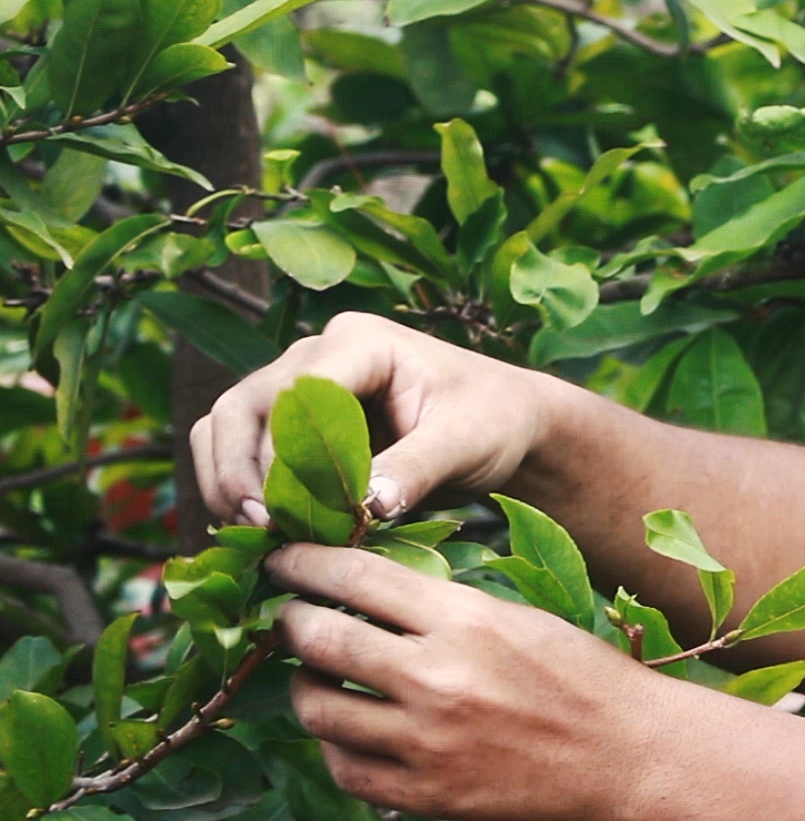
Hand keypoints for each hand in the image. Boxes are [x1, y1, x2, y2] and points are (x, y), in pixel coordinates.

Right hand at [191, 311, 559, 525]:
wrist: (506, 425)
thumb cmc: (494, 420)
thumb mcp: (466, 443)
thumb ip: (415, 469)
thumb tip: (365, 505)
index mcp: (360, 341)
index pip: (294, 393)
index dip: (282, 455)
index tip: (293, 512)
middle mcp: (316, 354)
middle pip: (241, 407)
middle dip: (239, 472)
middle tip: (263, 531)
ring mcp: (297, 386)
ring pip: (225, 428)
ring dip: (228, 483)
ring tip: (259, 536)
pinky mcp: (291, 423)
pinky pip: (238, 450)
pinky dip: (237, 489)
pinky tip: (263, 531)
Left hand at [269, 544, 677, 820]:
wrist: (630, 756)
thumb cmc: (583, 678)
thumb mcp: (518, 619)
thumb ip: (444, 608)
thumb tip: (368, 595)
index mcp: (467, 620)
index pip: (359, 577)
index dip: (306, 563)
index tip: (281, 558)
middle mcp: (439, 677)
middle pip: (323, 639)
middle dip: (289, 621)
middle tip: (283, 615)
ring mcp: (428, 742)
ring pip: (320, 708)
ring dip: (304, 686)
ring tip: (312, 676)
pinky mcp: (428, 794)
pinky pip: (346, 769)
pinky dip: (335, 747)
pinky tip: (347, 731)